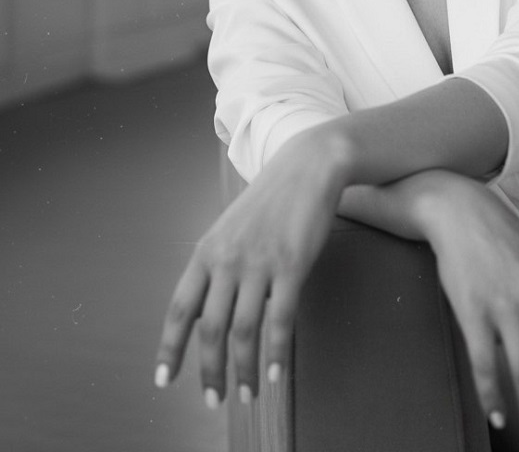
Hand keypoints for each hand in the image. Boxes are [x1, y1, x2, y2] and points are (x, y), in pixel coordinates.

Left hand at [154, 126, 350, 403]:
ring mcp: (259, 263)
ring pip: (244, 330)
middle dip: (209, 371)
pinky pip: (280, 320)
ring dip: (244, 369)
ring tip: (247, 393)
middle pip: (210, 328)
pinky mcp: (292, 266)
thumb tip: (211, 311)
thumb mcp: (230, 229)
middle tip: (214, 400)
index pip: (179, 309)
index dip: (170, 348)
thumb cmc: (270, 200)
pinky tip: (275, 373)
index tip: (164, 379)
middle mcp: (227, 259)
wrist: (306, 167)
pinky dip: (276, 353)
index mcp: (206, 251)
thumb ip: (218, 266)